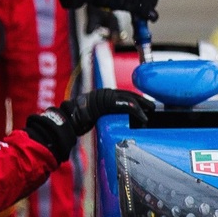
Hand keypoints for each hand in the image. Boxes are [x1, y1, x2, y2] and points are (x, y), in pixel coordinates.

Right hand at [24, 88, 151, 159]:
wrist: (64, 123)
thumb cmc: (74, 123)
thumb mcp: (91, 117)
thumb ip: (101, 116)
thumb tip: (108, 123)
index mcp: (100, 95)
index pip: (121, 95)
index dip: (134, 99)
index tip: (145, 105)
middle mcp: (102, 93)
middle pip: (127, 94)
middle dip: (142, 100)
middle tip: (153, 107)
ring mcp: (102, 97)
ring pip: (127, 98)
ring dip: (142, 105)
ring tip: (151, 112)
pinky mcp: (104, 103)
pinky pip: (123, 105)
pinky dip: (135, 111)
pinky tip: (143, 118)